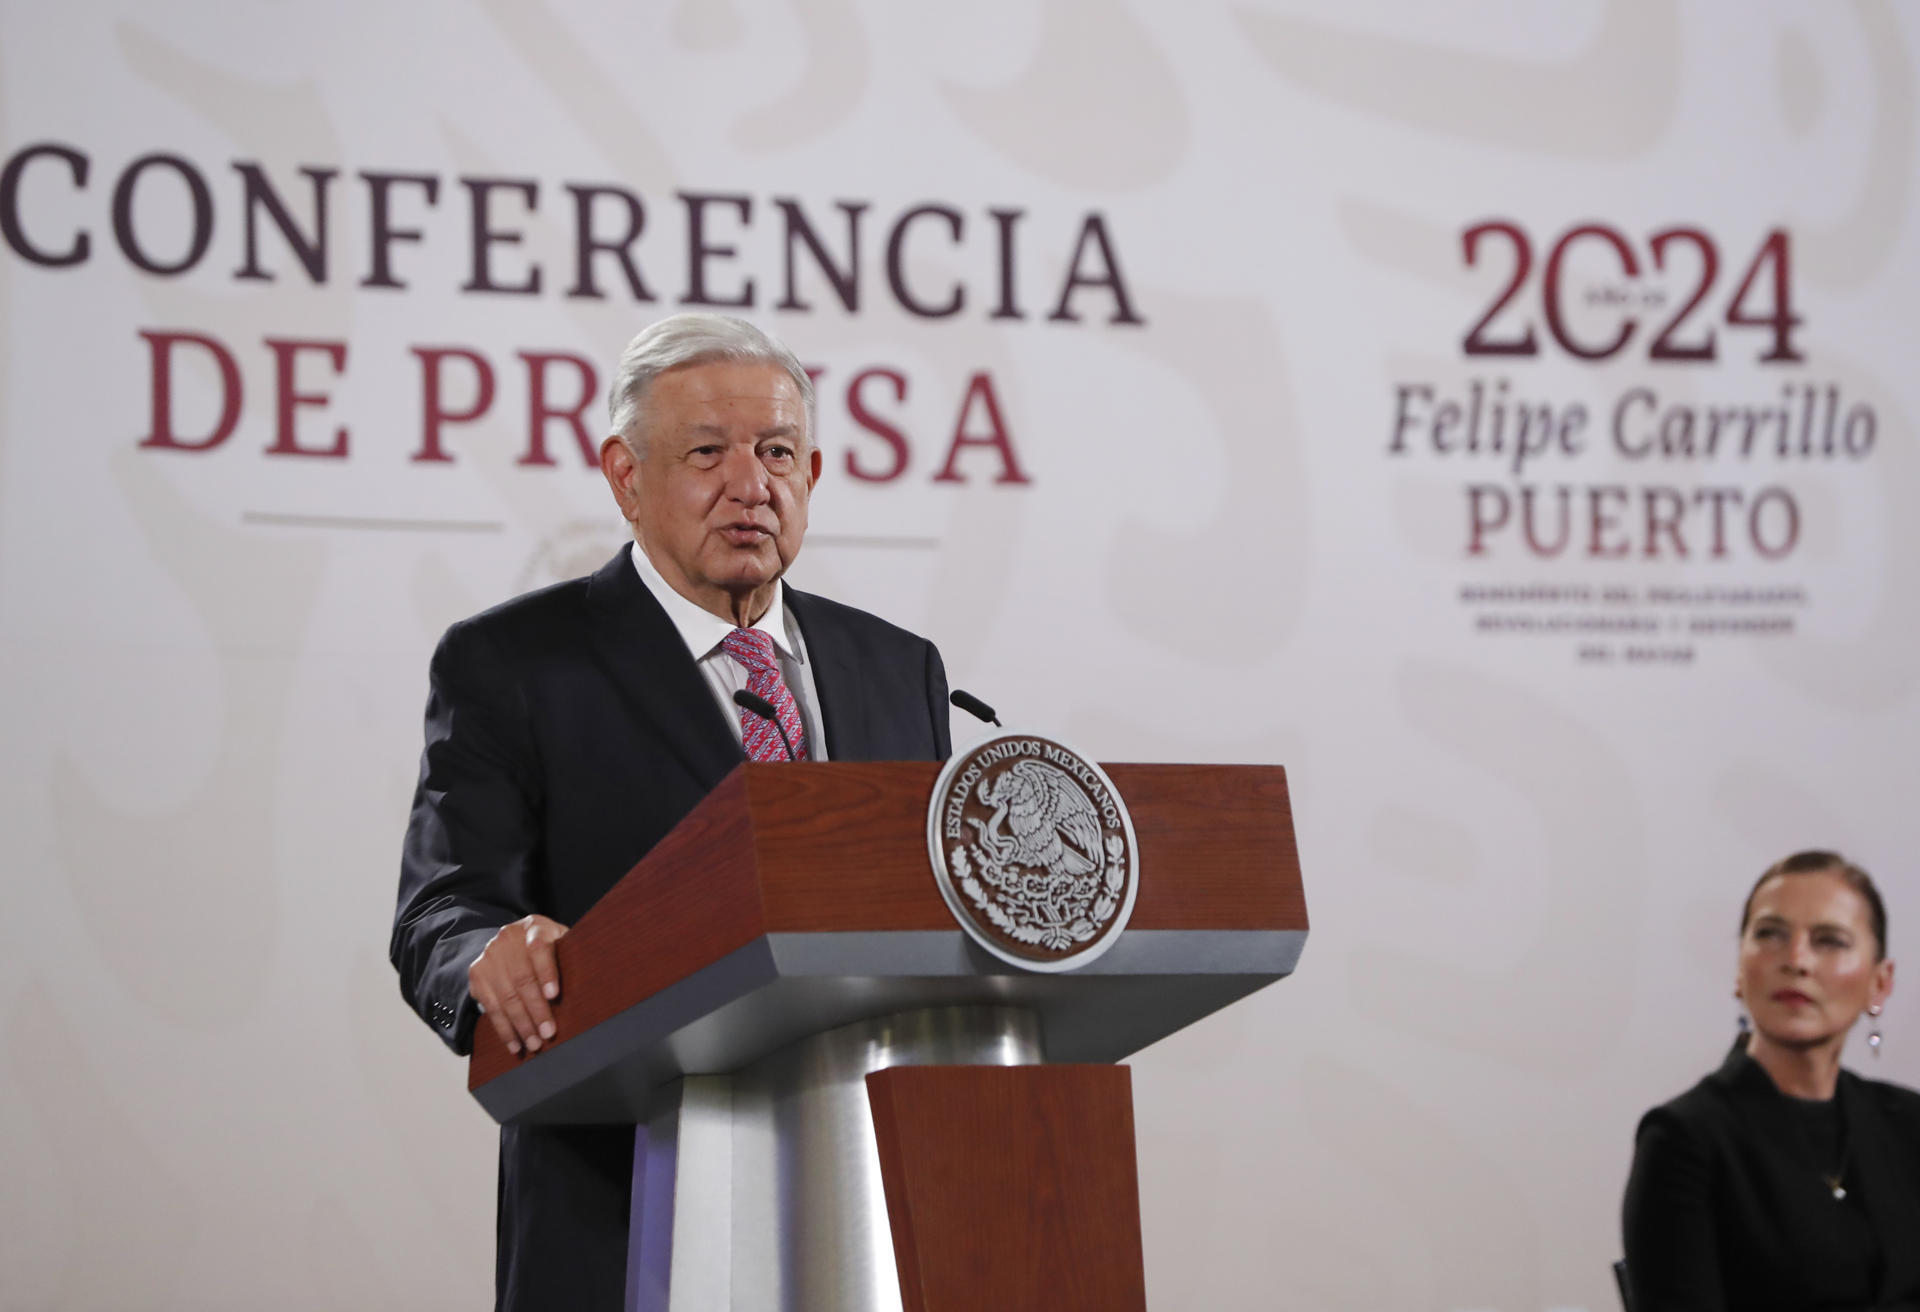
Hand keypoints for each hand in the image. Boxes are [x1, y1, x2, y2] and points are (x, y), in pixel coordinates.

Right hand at [468, 915, 568, 1056]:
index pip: (539, 948)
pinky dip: (504, 1029)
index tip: (554, 995)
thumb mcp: (561, 941)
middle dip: (536, 1010)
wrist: (511, 941)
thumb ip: (571, 954)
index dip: (546, 972)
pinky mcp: (477, 974)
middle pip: (522, 978)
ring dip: (521, 1025)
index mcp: (534, 926)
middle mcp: (507, 938)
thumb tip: (594, 978)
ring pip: (506, 996)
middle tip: (548, 1033)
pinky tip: (515, 1044)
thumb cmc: (547, 946)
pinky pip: (491, 1007)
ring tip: (534, 1044)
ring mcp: (490, 955)